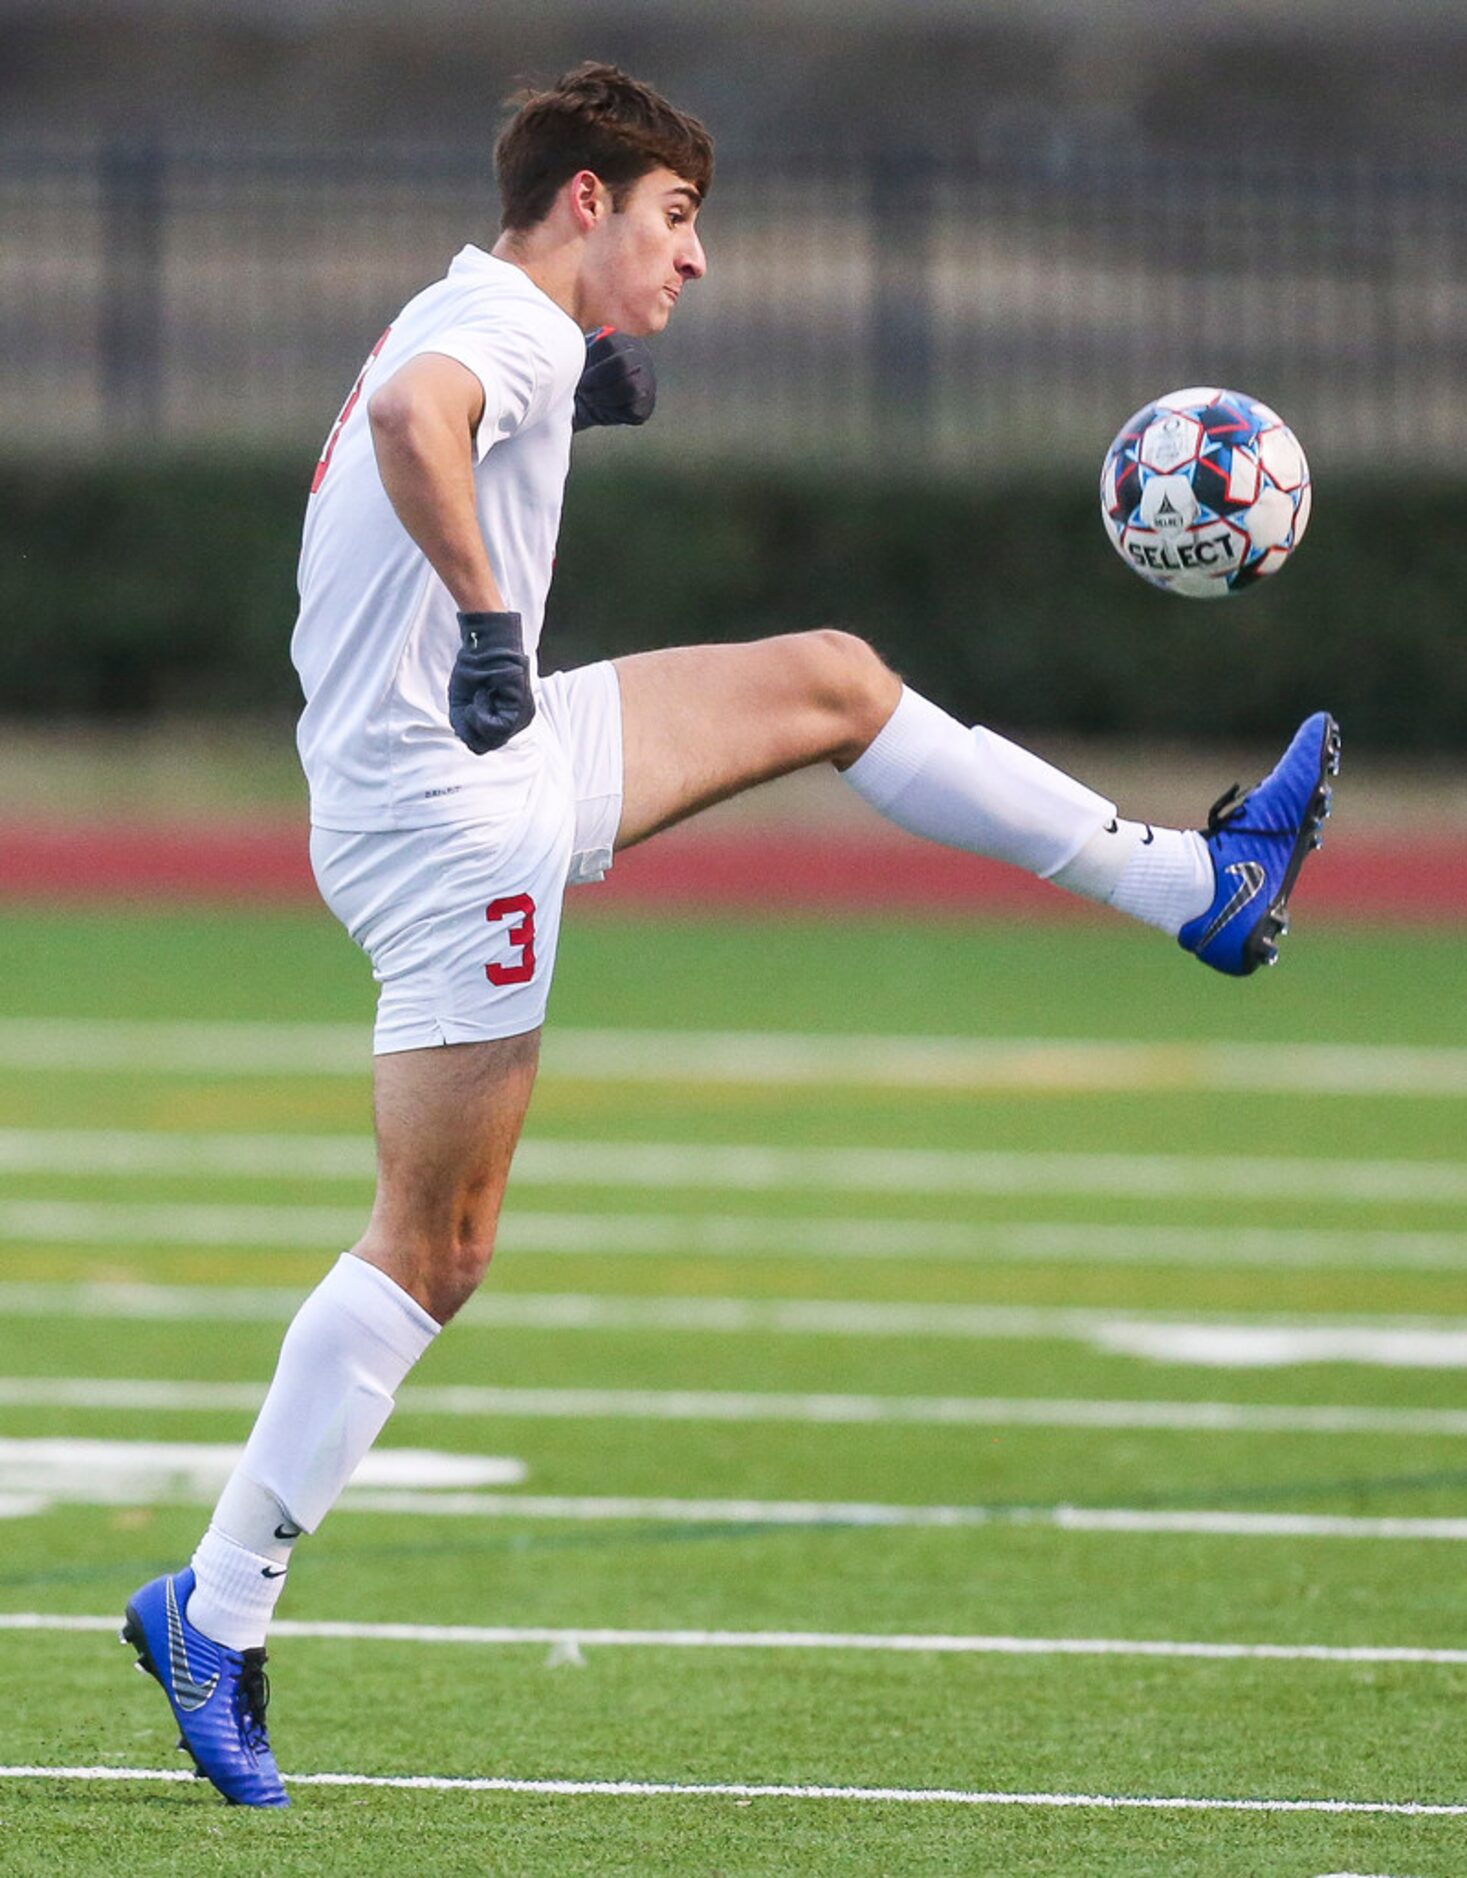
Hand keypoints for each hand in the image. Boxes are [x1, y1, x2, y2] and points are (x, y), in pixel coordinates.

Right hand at [448, 611, 534, 753]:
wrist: (484, 644)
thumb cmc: (473, 670)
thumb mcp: (462, 704)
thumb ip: (467, 729)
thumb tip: (476, 748)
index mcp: (506, 720)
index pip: (483, 744)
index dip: (467, 731)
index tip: (467, 706)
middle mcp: (518, 721)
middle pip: (486, 746)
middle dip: (471, 726)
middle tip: (473, 700)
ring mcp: (523, 716)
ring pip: (493, 740)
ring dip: (476, 718)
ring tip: (480, 695)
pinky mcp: (522, 708)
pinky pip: (498, 728)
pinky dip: (481, 713)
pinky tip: (483, 694)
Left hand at [572, 327, 656, 432]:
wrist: (590, 402)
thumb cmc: (584, 375)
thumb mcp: (581, 357)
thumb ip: (578, 348)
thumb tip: (570, 345)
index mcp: (623, 340)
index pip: (609, 343)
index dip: (592, 358)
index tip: (578, 371)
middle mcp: (641, 358)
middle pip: (622, 363)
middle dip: (598, 378)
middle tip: (583, 388)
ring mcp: (647, 383)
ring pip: (630, 387)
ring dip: (604, 395)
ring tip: (590, 398)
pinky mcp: (645, 407)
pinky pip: (632, 409)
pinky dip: (613, 411)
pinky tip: (603, 409)